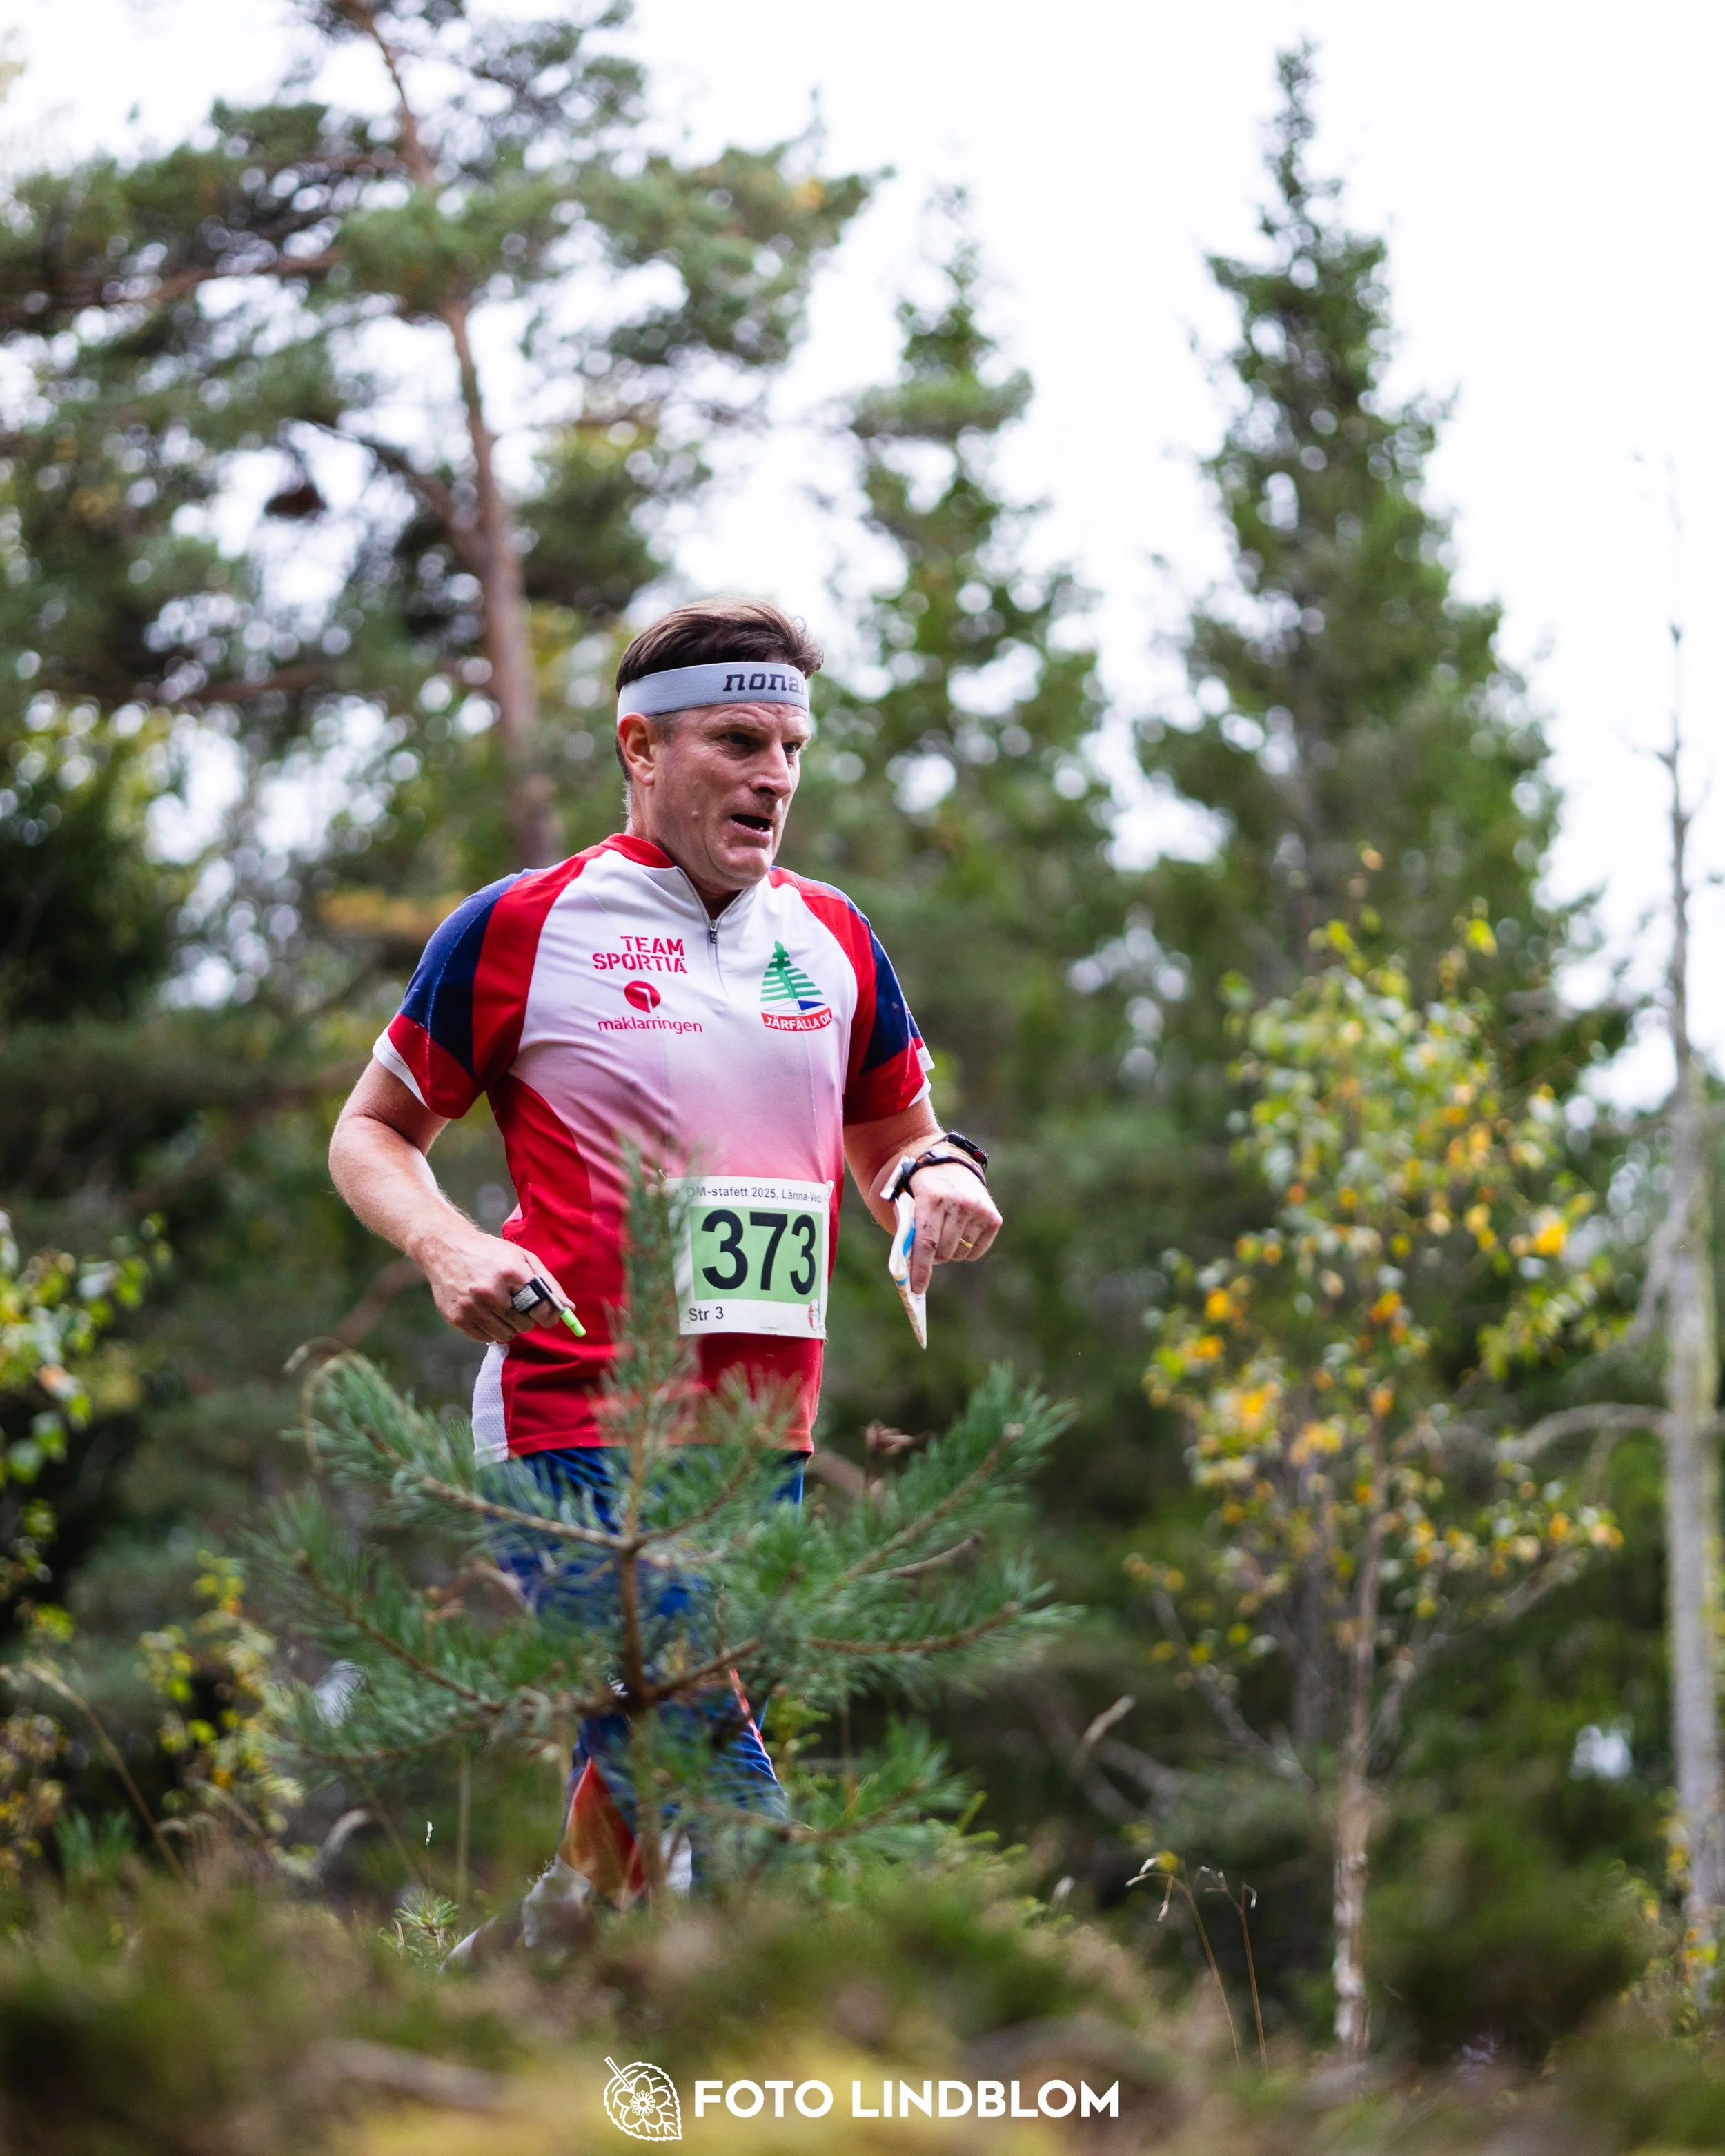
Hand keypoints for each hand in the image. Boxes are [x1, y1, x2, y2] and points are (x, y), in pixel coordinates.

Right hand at [411, 1222, 567, 1345]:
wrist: (445, 1248)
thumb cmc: (490, 1253)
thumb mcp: (522, 1258)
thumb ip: (547, 1283)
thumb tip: (568, 1308)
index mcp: (511, 1272)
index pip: (540, 1307)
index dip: (548, 1315)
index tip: (547, 1316)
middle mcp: (490, 1291)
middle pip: (524, 1325)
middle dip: (525, 1318)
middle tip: (517, 1305)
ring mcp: (471, 1306)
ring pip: (505, 1335)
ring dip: (507, 1325)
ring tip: (499, 1307)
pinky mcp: (457, 1318)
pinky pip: (485, 1338)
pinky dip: (488, 1329)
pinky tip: (483, 1311)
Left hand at [878, 1159, 1002, 1294]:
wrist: (948, 1163)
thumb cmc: (920, 1190)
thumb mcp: (907, 1203)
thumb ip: (908, 1232)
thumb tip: (910, 1270)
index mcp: (932, 1198)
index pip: (926, 1243)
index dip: (921, 1269)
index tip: (917, 1288)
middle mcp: (959, 1203)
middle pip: (943, 1252)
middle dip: (933, 1258)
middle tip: (928, 1250)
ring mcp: (979, 1210)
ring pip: (959, 1254)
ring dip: (949, 1253)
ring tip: (944, 1234)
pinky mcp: (993, 1217)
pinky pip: (976, 1253)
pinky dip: (965, 1251)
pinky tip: (959, 1233)